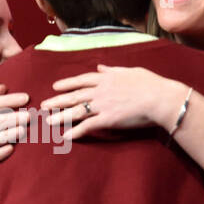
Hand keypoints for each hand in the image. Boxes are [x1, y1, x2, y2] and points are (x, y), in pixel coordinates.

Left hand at [41, 65, 180, 139]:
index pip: (82, 80)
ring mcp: (102, 105)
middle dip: (58, 101)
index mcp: (106, 78)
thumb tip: (101, 66)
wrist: (159, 98)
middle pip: (74, 96)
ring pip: (76, 111)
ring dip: (61, 116)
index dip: (67, 83)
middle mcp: (100, 91)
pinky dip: (75, 131)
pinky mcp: (107, 119)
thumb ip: (113, 70)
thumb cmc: (150, 83)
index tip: (56, 86)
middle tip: (44, 105)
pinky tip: (66, 136)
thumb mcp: (131, 71)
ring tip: (48, 121)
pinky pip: (87, 126)